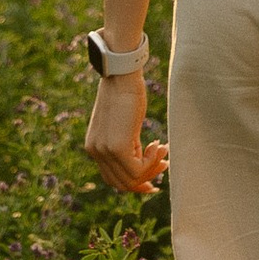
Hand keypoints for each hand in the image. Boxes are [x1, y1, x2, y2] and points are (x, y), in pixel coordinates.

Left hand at [85, 68, 168, 194]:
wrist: (121, 75)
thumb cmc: (125, 93)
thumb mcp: (123, 125)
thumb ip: (125, 143)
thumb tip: (140, 160)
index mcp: (94, 147)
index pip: (112, 179)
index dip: (134, 184)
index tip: (152, 182)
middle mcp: (95, 152)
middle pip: (122, 183)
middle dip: (146, 179)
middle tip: (165, 165)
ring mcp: (104, 151)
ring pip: (131, 179)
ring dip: (152, 168)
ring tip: (164, 151)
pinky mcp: (117, 148)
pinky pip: (138, 169)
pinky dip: (152, 162)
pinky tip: (158, 145)